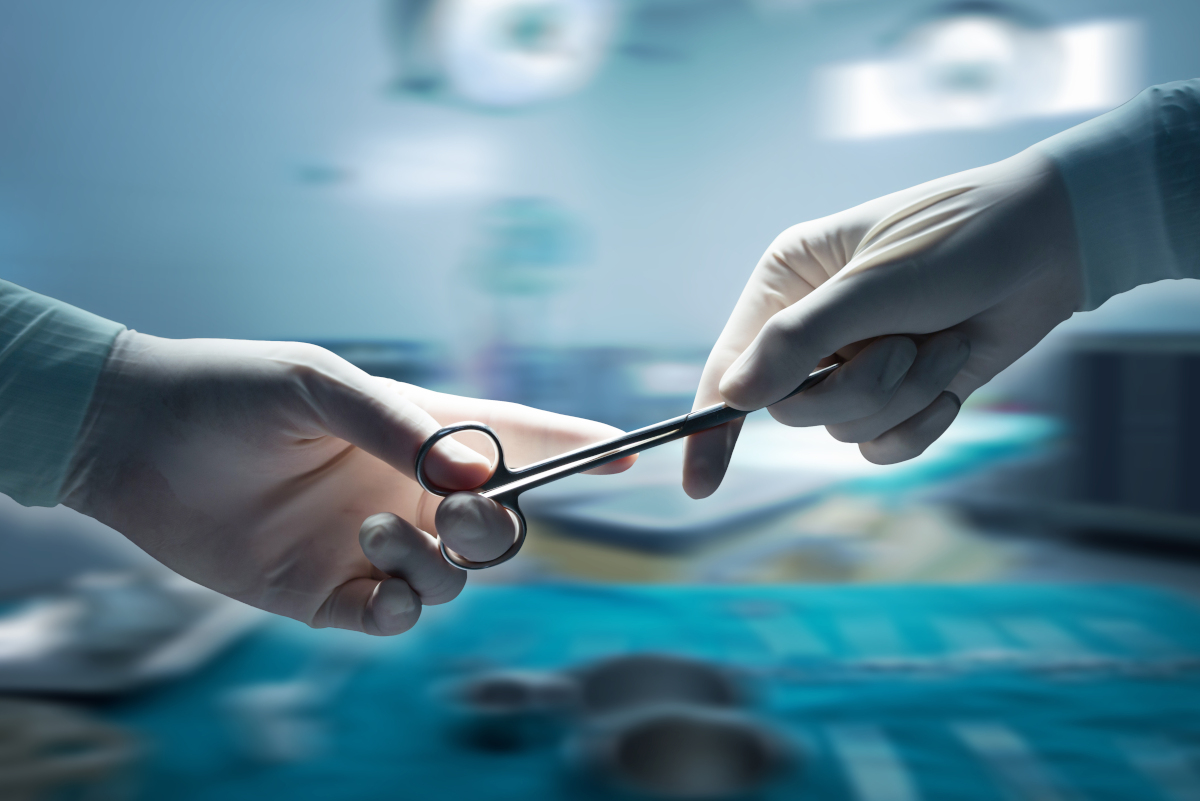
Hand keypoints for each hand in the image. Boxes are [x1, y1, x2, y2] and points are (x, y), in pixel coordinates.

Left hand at [63, 332, 633, 634]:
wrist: (135, 440)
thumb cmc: (231, 390)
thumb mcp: (319, 384)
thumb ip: (401, 428)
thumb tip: (479, 476)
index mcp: (416, 432)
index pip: (513, 439)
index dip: (573, 448)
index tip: (629, 454)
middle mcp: (405, 492)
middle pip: (498, 525)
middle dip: (497, 524)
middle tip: (452, 508)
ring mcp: (371, 545)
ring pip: (454, 578)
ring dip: (435, 564)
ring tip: (370, 534)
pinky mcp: (327, 594)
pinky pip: (395, 618)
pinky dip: (399, 608)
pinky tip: (366, 581)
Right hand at [684, 148, 1083, 497]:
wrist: (1052, 245)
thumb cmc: (959, 239)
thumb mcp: (874, 283)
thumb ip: (799, 341)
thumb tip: (736, 396)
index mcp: (788, 283)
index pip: (733, 363)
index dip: (711, 426)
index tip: (699, 484)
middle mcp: (812, 327)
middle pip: (792, 407)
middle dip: (856, 388)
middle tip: (902, 345)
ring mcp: (855, 363)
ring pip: (843, 429)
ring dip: (904, 394)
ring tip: (941, 341)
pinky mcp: (900, 393)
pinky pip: (884, 446)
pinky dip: (922, 421)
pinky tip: (952, 379)